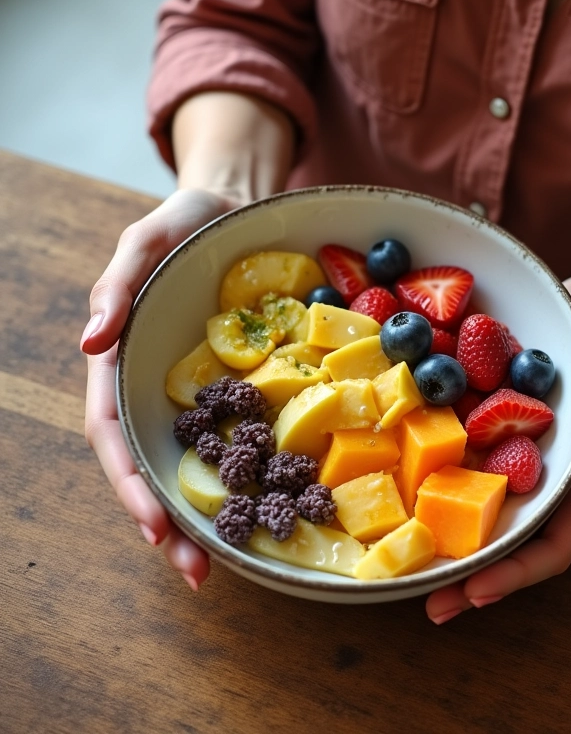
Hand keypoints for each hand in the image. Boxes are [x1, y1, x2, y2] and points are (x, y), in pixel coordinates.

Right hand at [82, 189, 237, 589]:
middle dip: (169, 522)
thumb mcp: (145, 242)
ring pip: (194, 463)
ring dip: (207, 515)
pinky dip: (248, 473)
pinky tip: (267, 505)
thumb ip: (116, 286)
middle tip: (199, 571)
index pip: (113, 434)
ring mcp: (198, 391)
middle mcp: (156, 387)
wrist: (236, 211)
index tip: (154, 529)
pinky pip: (239, 434)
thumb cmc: (183, 225)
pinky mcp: (237, 385)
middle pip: (152, 465)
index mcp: (122, 362)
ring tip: (228, 562)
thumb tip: (90, 345)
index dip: (129, 484)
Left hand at [425, 285, 570, 623]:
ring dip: (438, 531)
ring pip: (468, 500)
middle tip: (428, 602)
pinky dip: (427, 466)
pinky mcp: (479, 419)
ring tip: (400, 561)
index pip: (549, 544)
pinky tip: (394, 476)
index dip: (514, 573)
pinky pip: (452, 447)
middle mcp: (533, 475)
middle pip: (500, 536)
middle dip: (467, 572)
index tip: (475, 594)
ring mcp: (502, 450)